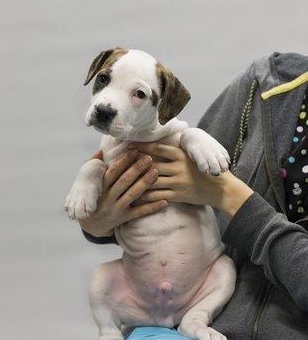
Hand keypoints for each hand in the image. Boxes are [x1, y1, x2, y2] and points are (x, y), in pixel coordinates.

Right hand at [79, 149, 167, 236]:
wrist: (91, 224)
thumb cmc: (93, 198)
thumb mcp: (86, 182)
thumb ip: (92, 166)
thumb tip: (100, 151)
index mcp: (100, 186)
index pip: (113, 171)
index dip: (124, 160)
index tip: (135, 150)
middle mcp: (108, 197)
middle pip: (124, 181)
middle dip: (137, 168)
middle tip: (149, 158)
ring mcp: (116, 208)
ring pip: (132, 195)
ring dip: (145, 183)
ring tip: (156, 172)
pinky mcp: (124, 218)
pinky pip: (139, 212)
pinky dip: (152, 207)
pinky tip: (165, 201)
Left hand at [128, 142, 252, 217]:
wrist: (220, 189)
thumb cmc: (205, 170)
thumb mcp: (193, 156)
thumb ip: (177, 151)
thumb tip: (161, 144)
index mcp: (181, 155)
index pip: (158, 148)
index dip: (142, 146)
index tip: (129, 144)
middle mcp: (178, 167)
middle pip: (151, 164)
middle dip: (134, 163)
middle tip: (120, 162)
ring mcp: (178, 182)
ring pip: (151, 181)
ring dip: (136, 180)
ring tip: (123, 180)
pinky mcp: (178, 195)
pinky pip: (158, 195)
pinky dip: (145, 196)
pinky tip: (135, 196)